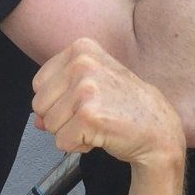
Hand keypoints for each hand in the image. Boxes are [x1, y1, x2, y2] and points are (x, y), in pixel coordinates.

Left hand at [34, 37, 184, 166]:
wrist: (158, 129)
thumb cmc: (126, 106)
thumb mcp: (92, 86)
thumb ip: (58, 97)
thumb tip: (36, 120)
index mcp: (81, 48)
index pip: (38, 83)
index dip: (58, 101)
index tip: (85, 101)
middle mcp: (82, 63)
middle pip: (39, 104)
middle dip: (61, 118)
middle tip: (92, 115)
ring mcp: (86, 89)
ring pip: (48, 125)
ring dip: (70, 133)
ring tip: (97, 124)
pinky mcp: (89, 116)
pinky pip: (61, 142)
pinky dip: (78, 146)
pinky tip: (100, 136)